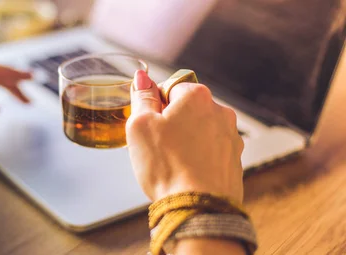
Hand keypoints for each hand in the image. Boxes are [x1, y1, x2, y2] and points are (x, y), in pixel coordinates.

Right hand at [125, 70, 243, 202]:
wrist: (199, 208)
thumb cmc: (167, 166)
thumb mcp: (140, 125)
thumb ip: (142, 97)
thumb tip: (142, 78)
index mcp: (196, 96)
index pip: (169, 86)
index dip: (154, 104)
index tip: (147, 122)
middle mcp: (220, 112)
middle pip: (186, 108)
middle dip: (170, 123)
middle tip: (155, 145)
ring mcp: (231, 137)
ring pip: (198, 131)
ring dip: (185, 141)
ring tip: (171, 163)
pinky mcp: (234, 160)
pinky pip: (209, 152)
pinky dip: (197, 159)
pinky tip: (185, 174)